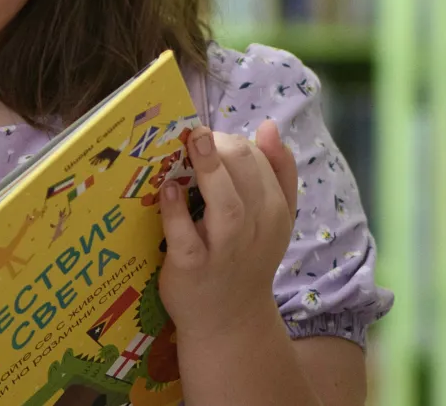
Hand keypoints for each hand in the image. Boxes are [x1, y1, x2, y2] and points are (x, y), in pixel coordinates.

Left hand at [158, 121, 297, 340]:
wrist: (228, 319)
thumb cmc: (247, 258)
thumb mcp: (275, 218)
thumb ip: (279, 172)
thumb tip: (268, 126)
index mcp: (274, 211)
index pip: (259, 160)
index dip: (233, 141)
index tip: (211, 138)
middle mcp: (254, 228)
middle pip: (246, 173)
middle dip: (223, 146)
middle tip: (198, 135)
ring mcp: (223, 249)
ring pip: (225, 204)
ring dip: (209, 169)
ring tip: (193, 141)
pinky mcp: (192, 267)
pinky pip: (185, 237)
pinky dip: (175, 212)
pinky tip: (167, 190)